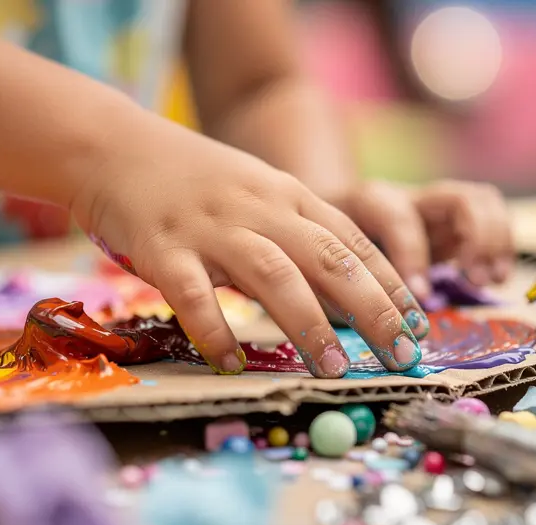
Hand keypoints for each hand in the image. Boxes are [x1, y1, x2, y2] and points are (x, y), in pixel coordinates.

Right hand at [72, 112, 428, 377]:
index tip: (419, 326)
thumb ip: (297, 235)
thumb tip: (346, 296)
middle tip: (401, 356)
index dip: (392, 284)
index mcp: (288, 196)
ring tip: (335, 368)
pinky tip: (230, 362)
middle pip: (329, 259)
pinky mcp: (163, 247)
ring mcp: (211, 228)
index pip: (354, 242)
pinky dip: (215, 329)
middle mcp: (259, 209)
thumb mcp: (258, 194)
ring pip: (274, 274)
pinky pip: (194, 293)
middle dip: (373, 309)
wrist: (115, 146)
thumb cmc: (194, 181)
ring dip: (310, 323)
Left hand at [325, 180, 513, 298]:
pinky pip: (492, 218)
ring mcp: (434, 207)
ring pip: (483, 200)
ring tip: (489, 281)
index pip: (397, 215)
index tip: (418, 298)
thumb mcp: (317, 268)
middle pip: (458, 196)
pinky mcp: (451, 222)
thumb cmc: (317, 254)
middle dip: (476, 239)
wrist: (318, 224)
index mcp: (367, 203)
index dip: (411, 254)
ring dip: (495, 241)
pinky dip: (502, 246)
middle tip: (474, 282)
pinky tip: (494, 279)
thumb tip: (358, 326)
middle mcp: (407, 197)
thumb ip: (335, 289)